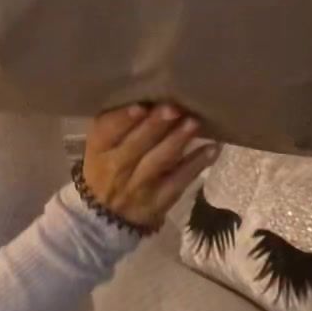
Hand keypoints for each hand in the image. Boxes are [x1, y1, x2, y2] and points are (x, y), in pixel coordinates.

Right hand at [83, 103, 219, 233]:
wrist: (106, 216)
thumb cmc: (106, 167)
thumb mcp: (102, 146)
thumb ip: (119, 123)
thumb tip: (152, 94)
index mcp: (99, 148)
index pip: (107, 131)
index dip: (123, 118)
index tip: (141, 106)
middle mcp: (116, 167)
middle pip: (136, 144)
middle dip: (156, 125)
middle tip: (175, 108)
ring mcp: (138, 186)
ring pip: (159, 161)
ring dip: (178, 140)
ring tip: (194, 123)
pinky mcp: (159, 201)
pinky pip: (179, 180)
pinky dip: (196, 164)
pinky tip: (212, 149)